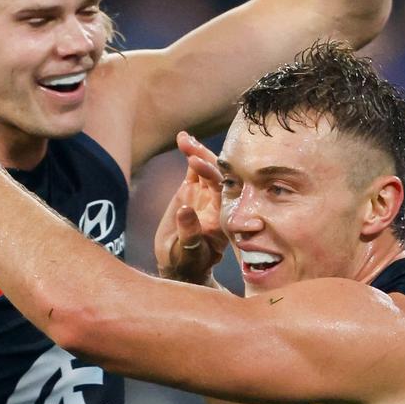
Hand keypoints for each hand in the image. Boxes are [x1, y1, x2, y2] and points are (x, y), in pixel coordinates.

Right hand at [154, 132, 227, 285]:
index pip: (223, 188)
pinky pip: (193, 168)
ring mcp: (205, 194)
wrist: (181, 264)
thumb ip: (190, 232)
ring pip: (206, 167)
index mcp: (223, 215)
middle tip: (189, 145)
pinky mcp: (192, 190)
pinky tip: (182, 139)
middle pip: (217, 172)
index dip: (211, 174)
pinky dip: (190, 153)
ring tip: (183, 138)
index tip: (195, 164)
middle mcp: (218, 201)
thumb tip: (185, 209)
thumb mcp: (189, 252)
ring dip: (196, 151)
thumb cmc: (189, 263)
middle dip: (204, 157)